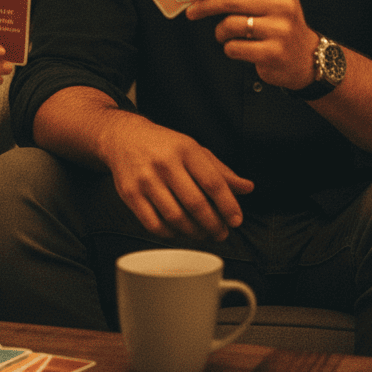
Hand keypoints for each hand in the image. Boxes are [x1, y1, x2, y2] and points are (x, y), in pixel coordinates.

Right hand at [99, 113, 253, 241]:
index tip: (236, 220)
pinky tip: (179, 231)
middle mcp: (165, 163)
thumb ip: (221, 171)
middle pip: (195, 203)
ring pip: (175, 217)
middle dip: (213, 224)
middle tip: (221, 233)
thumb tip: (247, 188)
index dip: (228, 205)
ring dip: (194, 232)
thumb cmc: (163, 145)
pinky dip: (170, 234)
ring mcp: (145, 179)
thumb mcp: (195, 149)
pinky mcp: (130, 194)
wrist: (124, 137)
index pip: (213, 182)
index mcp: (185, 149)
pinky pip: (154, 224)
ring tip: (203, 233)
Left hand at [185, 0, 319, 90]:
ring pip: (230, 24)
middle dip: (206, 5)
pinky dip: (229, 48)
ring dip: (220, 31)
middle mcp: (283, 6)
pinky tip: (238, 47)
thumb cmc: (279, 26)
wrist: (306, 58)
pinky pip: (234, 47)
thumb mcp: (272, 1)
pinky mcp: (273, 53)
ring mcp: (280, 30)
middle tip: (193, 11)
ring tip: (225, 34)